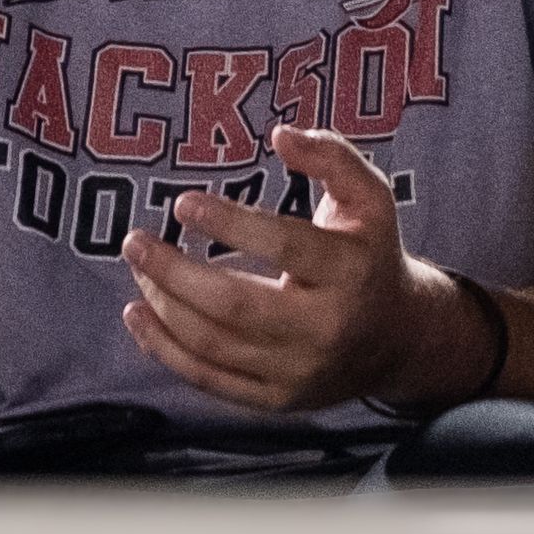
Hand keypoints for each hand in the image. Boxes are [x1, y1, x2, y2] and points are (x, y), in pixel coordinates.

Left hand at [118, 124, 491, 411]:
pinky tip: (138, 314)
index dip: (230, 224)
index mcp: (351, 271)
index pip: (285, 247)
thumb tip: (282, 134)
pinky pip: (209, 379)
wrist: (397, 339)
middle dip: (174, 273)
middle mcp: (326, 328)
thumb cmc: (369, 253)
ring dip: (163, 305)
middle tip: (136, 241)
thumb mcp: (369, 197)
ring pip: (214, 344)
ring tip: (139, 267)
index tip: (183, 203)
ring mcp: (299, 371)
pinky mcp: (276, 399)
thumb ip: (331, 156)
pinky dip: (164, 350)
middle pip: (236, 306)